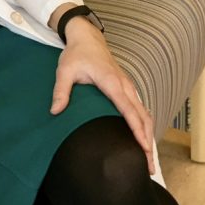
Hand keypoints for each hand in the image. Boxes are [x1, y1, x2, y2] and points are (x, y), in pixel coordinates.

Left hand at [50, 17, 154, 173]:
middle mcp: (125, 85)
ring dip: (149, 136)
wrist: (87, 37)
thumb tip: (55, 111)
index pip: (128, 109)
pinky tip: (144, 140)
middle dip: (147, 141)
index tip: (144, 148)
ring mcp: (128, 87)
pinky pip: (141, 109)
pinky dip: (145, 126)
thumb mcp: (65, 70)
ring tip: (149, 161)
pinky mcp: (128, 89)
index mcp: (111, 82)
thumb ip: (61, 91)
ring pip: (145, 114)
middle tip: (149, 167)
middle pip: (143, 116)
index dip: (137, 129)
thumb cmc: (77, 54)